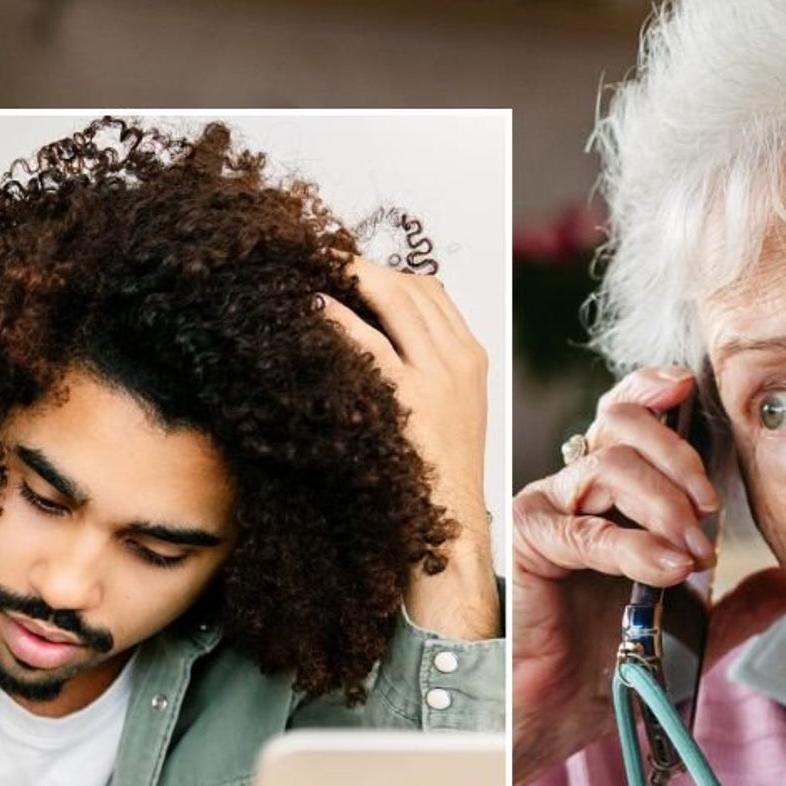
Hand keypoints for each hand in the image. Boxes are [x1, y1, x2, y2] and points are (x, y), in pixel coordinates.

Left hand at [319, 253, 489, 523]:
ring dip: (350, 276)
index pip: (431, 293)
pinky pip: (369, 341)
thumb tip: (380, 341)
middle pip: (411, 286)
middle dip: (364, 266)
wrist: (449, 528)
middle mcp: (459, 361)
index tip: (353, 267)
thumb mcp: (448, 415)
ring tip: (314, 269)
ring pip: (394, 298)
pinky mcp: (409, 399)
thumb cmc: (437, 480)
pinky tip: (315, 306)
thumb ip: (426, 374)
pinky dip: (340, 316)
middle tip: (323, 257)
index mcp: (471, 360)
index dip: (388, 271)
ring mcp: (436, 378)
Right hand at [514, 364, 734, 785]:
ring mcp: (549, 511)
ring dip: (664, 503)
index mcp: (610, 494)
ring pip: (609, 464)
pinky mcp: (529, 543)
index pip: (629, 416)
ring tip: (692, 553)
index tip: (692, 391)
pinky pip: (588, 530)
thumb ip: (737, 599)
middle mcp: (575, 491)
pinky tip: (667, 569)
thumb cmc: (608, 661)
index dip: (655, 391)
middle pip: (621, 424)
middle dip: (678, 456)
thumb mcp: (691, 625)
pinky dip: (635, 546)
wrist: (557, 711)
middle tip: (710, 509)